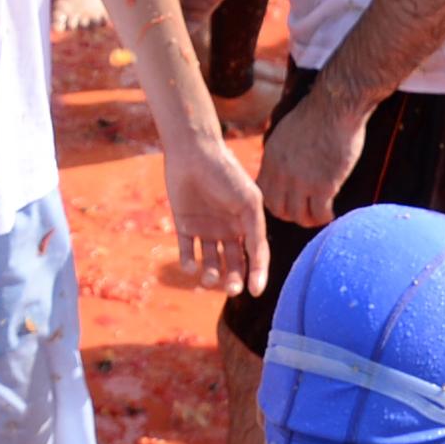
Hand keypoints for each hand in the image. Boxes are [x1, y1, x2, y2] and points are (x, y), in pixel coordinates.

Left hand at [161, 138, 268, 295]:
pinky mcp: (184, 224)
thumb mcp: (248, 203)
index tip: (255, 291)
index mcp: (247, 224)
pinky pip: (187, 250)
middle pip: (233, 264)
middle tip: (231, 289)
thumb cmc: (226, 174)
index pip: (255, 255)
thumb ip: (254, 231)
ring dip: (211, 274)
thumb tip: (260, 261)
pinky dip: (188, 262)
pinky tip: (190, 266)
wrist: (193, 152)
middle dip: (233, 280)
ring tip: (209, 278)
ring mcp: (206, 228)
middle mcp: (227, 229)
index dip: (257, 274)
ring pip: (210, 261)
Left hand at [256, 84, 368, 227]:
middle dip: (291, 214)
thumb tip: (280, 168)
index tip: (289, 202)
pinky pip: (319, 213)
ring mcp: (302, 180)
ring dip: (309, 219)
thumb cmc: (316, 115)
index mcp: (271, 158)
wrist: (335, 106)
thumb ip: (280, 154)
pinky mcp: (324, 185)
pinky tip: (332, 213)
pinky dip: (325, 217)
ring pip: (298, 216)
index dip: (276, 202)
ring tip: (319, 215)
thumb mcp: (285, 133)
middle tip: (305, 212)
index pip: (264, 192)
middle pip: (277, 209)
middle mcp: (282, 172)